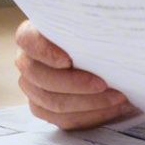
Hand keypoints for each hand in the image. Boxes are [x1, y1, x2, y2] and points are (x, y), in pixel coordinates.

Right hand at [13, 20, 137, 129]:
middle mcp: (27, 61)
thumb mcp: (93, 25)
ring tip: (117, 97)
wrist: (104, 57)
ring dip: (88, 102)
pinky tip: (111, 108)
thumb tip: (106, 34)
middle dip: (75, 83)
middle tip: (104, 83)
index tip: (68, 60)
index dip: (45, 51)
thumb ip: (90, 27)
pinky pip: (63, 119)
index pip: (27, 39)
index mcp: (32, 35)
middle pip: (39, 76)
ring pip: (52, 102)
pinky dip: (90, 115)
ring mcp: (33, 88)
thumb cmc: (97, 36)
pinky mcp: (44, 109)